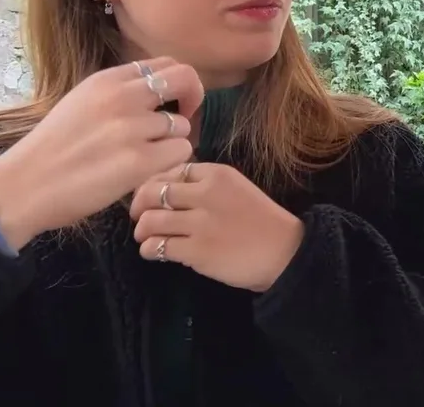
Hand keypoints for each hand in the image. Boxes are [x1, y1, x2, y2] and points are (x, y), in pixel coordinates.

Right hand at [0, 58, 203, 250]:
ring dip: (173, 142)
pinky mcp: (139, 160)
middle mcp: (122, 97)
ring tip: (148, 157)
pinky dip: (172, 163)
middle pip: (185, 78)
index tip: (171, 103)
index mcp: (107, 80)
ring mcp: (131, 128)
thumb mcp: (82, 102)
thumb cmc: (53, 149)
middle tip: (182, 120)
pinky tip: (149, 171)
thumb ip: (119, 93)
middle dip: (193, 97)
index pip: (164, 64)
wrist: (24, 186)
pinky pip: (181, 151)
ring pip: (183, 125)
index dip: (176, 84)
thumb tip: (159, 91)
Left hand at [129, 162, 304, 291]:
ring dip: (142, 230)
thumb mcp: (237, 189)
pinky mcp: (197, 251)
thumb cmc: (262, 221)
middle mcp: (206, 194)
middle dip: (138, 206)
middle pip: (152, 192)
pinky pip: (156, 247)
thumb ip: (207, 185)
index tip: (152, 197)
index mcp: (217, 174)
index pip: (170, 170)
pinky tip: (155, 252)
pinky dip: (149, 250)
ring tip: (146, 237)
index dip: (154, 183)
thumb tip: (169, 188)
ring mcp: (200, 223)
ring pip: (150, 220)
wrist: (285, 253)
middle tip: (140, 217)